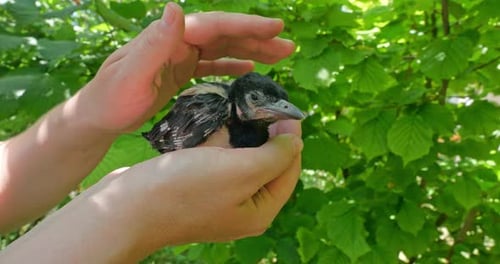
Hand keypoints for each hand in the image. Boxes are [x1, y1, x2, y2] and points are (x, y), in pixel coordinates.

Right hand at [0, 121, 301, 261]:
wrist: (126, 206)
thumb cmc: (186, 189)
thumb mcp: (241, 171)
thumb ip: (276, 156)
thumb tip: (295, 139)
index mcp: (259, 211)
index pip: (289, 170)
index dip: (291, 139)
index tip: (284, 108)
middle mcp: (242, 207)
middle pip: (266, 164)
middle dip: (265, 134)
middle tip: (262, 103)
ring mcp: (218, 197)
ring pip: (239, 158)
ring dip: (240, 133)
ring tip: (242, 106)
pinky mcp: (197, 185)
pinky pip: (216, 158)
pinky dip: (217, 139)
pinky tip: (216, 119)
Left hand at [73, 2, 294, 132]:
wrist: (96, 117)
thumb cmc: (109, 100)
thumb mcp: (130, 74)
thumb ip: (154, 43)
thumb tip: (176, 7)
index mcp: (168, 37)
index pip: (214, 25)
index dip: (246, 25)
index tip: (276, 27)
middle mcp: (177, 41)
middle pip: (224, 34)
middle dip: (257, 37)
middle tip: (288, 45)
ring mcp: (179, 55)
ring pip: (222, 48)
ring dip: (251, 50)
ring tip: (279, 56)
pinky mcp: (180, 71)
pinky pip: (212, 65)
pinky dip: (232, 66)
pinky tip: (249, 71)